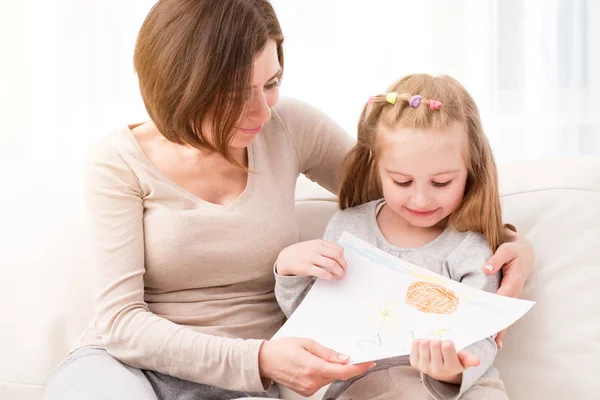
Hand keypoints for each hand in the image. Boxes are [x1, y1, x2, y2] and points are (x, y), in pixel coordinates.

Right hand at [258, 338, 375, 396]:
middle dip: (342, 364)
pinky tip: (311, 365)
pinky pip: (321, 382)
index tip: (369, 362)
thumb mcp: (307, 343)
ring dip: (330, 368)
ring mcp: (308, 389)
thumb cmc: (282, 349)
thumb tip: (345, 358)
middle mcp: (312, 382)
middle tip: (339, 353)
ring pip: (330, 378)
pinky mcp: (306, 392)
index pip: (343, 372)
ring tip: (314, 357)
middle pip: (337, 375)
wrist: (264, 361)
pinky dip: (322, 373)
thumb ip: (328, 352)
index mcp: (313, 368)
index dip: (359, 367)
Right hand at [276, 240, 345, 279]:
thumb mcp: (313, 245)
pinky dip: (329, 276)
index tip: (343, 265)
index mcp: (319, 243)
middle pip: (337, 256)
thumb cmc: (302, 253)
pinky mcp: (306, 268)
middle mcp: (316, 249)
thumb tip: (340, 258)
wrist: (286, 257)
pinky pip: (322, 272)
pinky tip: (330, 277)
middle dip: (343, 265)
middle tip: (344, 272)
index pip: (338, 249)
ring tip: (339, 276)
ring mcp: (310, 258)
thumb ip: (325, 249)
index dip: (344, 258)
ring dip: (339, 272)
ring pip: (332, 264)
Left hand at [410, 340, 479, 384]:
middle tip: (440, 346)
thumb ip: (469, 358)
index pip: (447, 345)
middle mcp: (436, 370)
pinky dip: (419, 342)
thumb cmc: (453, 362)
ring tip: (432, 347)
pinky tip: (425, 347)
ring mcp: (424, 367)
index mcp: (450, 368)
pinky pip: (415, 344)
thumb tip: (477, 361)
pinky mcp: (414, 363)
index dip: (448, 342)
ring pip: (423, 343)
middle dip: (438, 341)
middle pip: (434, 343)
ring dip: (428, 341)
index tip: (448, 346)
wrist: (440, 371)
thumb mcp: (463, 360)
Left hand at [482, 227, 534, 347]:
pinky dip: (501, 324)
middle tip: (488, 338)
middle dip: (498, 325)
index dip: (493, 308)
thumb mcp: (506, 250)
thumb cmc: (514, 250)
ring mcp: (513, 296)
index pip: (502, 298)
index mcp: (513, 281)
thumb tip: (486, 269)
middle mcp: (514, 292)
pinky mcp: (510, 297)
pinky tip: (496, 337)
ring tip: (492, 344)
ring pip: (507, 315)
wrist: (525, 252)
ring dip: (500, 328)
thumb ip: (496, 259)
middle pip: (506, 311)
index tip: (484, 318)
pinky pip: (505, 312)